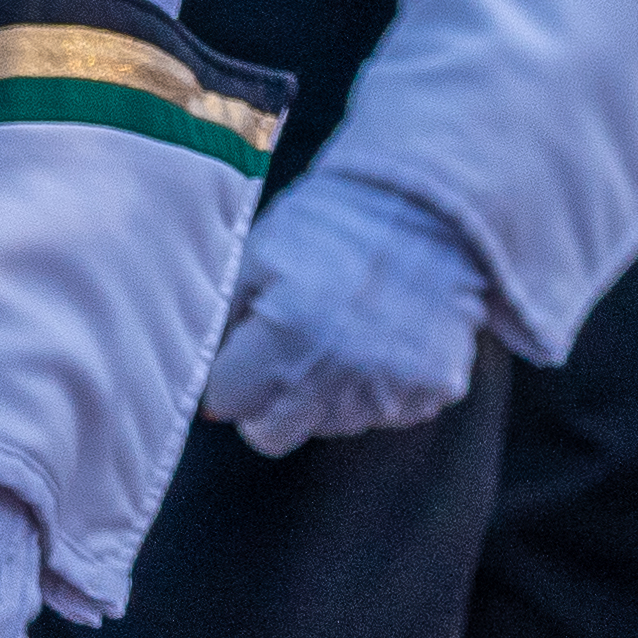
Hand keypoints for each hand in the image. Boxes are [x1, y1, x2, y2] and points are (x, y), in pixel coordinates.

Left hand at [200, 172, 493, 456]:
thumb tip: (206, 382)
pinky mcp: (432, 391)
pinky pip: (383, 413)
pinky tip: (380, 337)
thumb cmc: (334, 223)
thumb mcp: (258, 252)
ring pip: (327, 425)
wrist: (428, 204)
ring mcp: (390, 390)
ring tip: (340, 330)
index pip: (227, 401)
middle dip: (266, 399)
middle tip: (285, 349)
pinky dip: (375, 386)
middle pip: (272, 433)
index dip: (230, 373)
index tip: (245, 348)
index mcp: (288, 337)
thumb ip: (221, 318)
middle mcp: (339, 376)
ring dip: (322, 392)